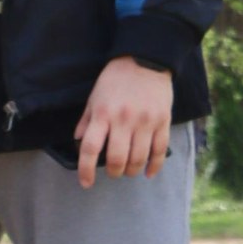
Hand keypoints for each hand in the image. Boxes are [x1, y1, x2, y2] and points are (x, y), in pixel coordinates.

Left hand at [75, 58, 172, 187]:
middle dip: (113, 172)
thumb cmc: (116, 79)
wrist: (146, 59)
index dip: (85, 170)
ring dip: (131, 171)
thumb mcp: (94, 97)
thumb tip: (79, 144)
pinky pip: (159, 150)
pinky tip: (148, 173)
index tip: (86, 183)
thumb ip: (86, 121)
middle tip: (113, 172)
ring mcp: (145, 121)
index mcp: (103, 114)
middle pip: (116, 159)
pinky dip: (154, 166)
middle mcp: (123, 120)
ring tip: (128, 171)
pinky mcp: (163, 120)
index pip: (90, 149)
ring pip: (138, 158)